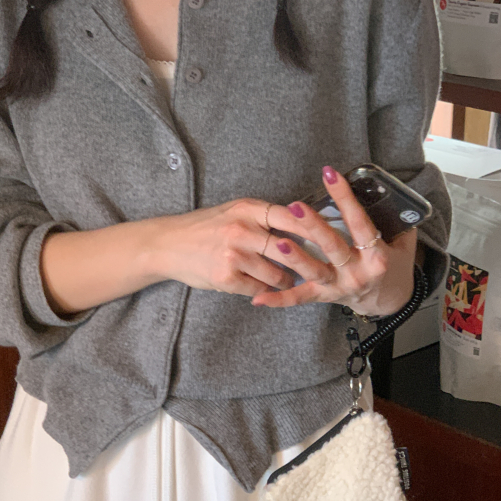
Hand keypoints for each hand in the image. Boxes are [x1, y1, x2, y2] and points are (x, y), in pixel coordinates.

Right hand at [149, 198, 334, 297]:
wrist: (168, 244)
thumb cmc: (205, 228)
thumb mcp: (234, 212)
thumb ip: (264, 217)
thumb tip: (303, 224)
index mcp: (248, 209)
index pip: (291, 217)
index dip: (315, 229)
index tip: (332, 239)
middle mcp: (242, 229)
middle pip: (291, 249)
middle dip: (310, 263)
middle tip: (323, 270)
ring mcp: (234, 254)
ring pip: (278, 274)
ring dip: (287, 281)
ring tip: (288, 281)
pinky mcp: (226, 277)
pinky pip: (259, 289)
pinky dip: (266, 291)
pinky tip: (265, 288)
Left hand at [251, 166, 417, 314]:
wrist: (390, 300)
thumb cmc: (394, 265)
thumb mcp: (403, 243)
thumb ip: (395, 219)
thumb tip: (382, 186)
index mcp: (377, 257)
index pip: (360, 223)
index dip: (345, 198)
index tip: (331, 175)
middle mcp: (357, 273)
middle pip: (333, 247)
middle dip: (314, 226)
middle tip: (296, 206)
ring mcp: (339, 287)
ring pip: (314, 272)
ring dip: (296, 257)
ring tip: (279, 241)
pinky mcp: (324, 297)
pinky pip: (299, 298)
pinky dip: (279, 299)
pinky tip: (259, 298)